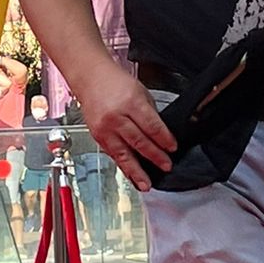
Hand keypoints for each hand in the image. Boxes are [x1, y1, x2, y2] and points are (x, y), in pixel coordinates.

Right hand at [76, 66, 174, 191]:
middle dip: (155, 156)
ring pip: (124, 153)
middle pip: (139, 141)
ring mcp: (105, 128)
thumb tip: (160, 136)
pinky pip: (113, 154)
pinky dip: (123, 166)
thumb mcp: (140, 92)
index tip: (172, 148)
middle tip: (166, 166)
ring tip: (146, 184)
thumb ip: (150, 114)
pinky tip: (131, 175)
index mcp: (131, 102)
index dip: (164, 139)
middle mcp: (116, 117)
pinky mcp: (98, 136)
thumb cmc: (115, 83)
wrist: (90, 78)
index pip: (152, 126)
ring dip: (137, 171)